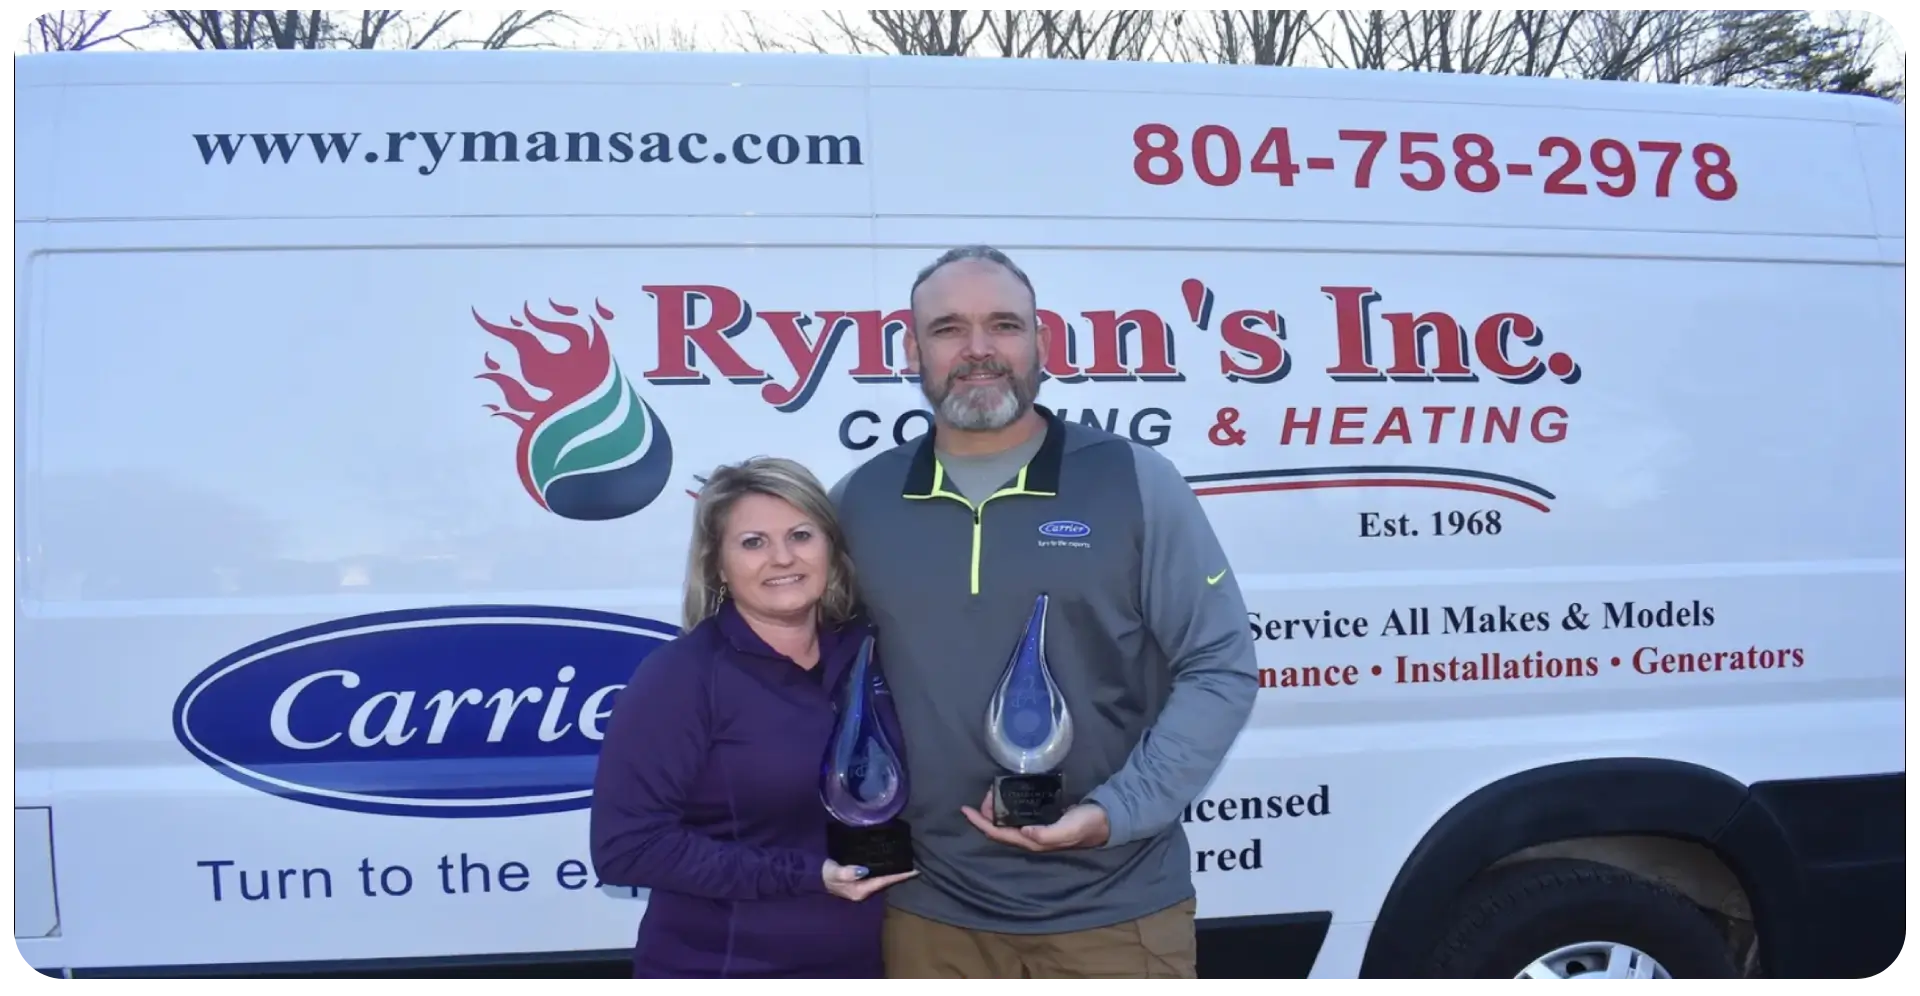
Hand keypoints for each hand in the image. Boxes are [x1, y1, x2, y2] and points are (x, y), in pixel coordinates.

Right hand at [821, 859, 916, 901]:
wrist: (811, 874)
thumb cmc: (823, 873)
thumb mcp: (834, 872)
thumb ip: (847, 872)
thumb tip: (863, 870)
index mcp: (860, 891)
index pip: (884, 882)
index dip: (900, 876)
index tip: (915, 871)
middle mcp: (863, 891)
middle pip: (886, 882)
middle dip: (900, 875)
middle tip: (915, 865)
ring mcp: (861, 886)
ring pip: (882, 879)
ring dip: (893, 872)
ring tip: (907, 862)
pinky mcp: (858, 879)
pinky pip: (876, 874)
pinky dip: (885, 869)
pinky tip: (890, 862)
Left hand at [962, 791, 1110, 851]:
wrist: (1104, 821)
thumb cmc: (1086, 824)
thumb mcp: (1068, 828)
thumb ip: (1047, 834)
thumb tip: (1023, 832)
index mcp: (1032, 842)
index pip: (998, 834)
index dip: (980, 823)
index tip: (965, 809)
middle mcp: (1030, 838)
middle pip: (998, 829)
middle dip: (985, 814)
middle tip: (983, 794)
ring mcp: (1035, 830)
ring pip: (1006, 822)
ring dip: (995, 810)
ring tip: (990, 793)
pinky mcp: (1041, 820)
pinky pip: (1016, 815)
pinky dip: (1006, 806)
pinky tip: (1005, 797)